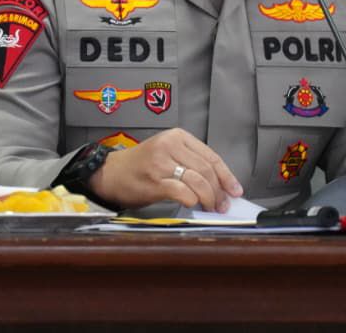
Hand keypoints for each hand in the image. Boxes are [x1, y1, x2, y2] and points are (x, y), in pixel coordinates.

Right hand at [87, 128, 243, 212]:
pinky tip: (194, 205)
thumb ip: (190, 162)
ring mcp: (161, 163)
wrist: (110, 172)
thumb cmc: (140, 166)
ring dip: (209, 198)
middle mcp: (170, 146)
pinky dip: (192, 200)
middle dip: (219, 190)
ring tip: (211, 208)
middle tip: (223, 204)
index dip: (226, 176)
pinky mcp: (154, 180)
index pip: (211, 156)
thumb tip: (219, 184)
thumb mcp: (167, 153)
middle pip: (206, 169)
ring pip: (197, 180)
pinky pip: (181, 191)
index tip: (235, 190)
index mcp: (177, 137)